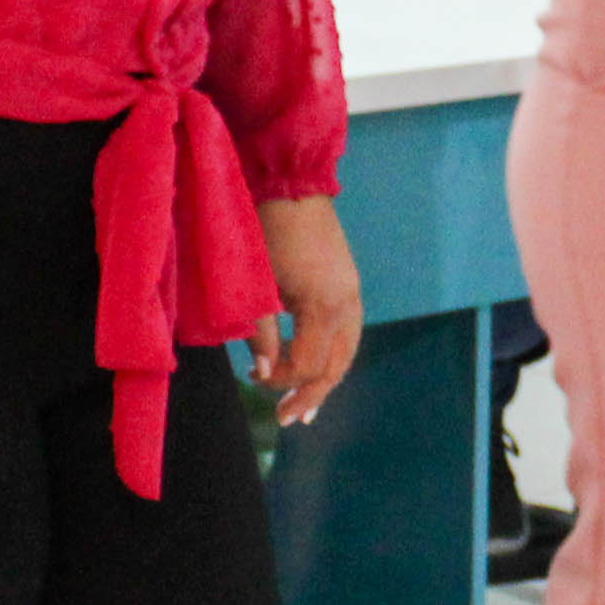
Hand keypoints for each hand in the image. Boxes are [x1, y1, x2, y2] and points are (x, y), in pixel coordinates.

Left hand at [248, 196, 360, 426]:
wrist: (291, 185)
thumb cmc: (267, 232)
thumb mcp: (257, 285)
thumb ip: (262, 332)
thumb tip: (262, 370)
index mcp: (325, 306)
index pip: (307, 364)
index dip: (280, 379)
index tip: (253, 377)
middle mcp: (347, 304)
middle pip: (336, 366)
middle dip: (311, 394)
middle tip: (287, 419)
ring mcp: (352, 293)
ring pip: (347, 352)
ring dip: (325, 379)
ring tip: (305, 404)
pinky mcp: (348, 284)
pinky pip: (346, 333)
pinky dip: (331, 355)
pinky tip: (316, 366)